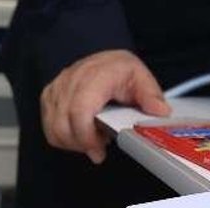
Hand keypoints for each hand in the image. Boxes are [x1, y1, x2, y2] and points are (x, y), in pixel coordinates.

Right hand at [40, 49, 169, 163]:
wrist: (102, 58)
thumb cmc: (118, 68)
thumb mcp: (140, 77)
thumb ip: (151, 95)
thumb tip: (160, 112)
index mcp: (95, 76)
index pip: (80, 111)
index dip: (86, 136)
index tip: (98, 150)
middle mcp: (71, 81)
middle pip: (64, 125)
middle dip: (82, 144)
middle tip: (101, 146)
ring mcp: (57, 89)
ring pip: (54, 129)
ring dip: (73, 142)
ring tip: (93, 137)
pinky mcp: (49, 97)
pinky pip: (49, 127)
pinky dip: (63, 137)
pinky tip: (81, 133)